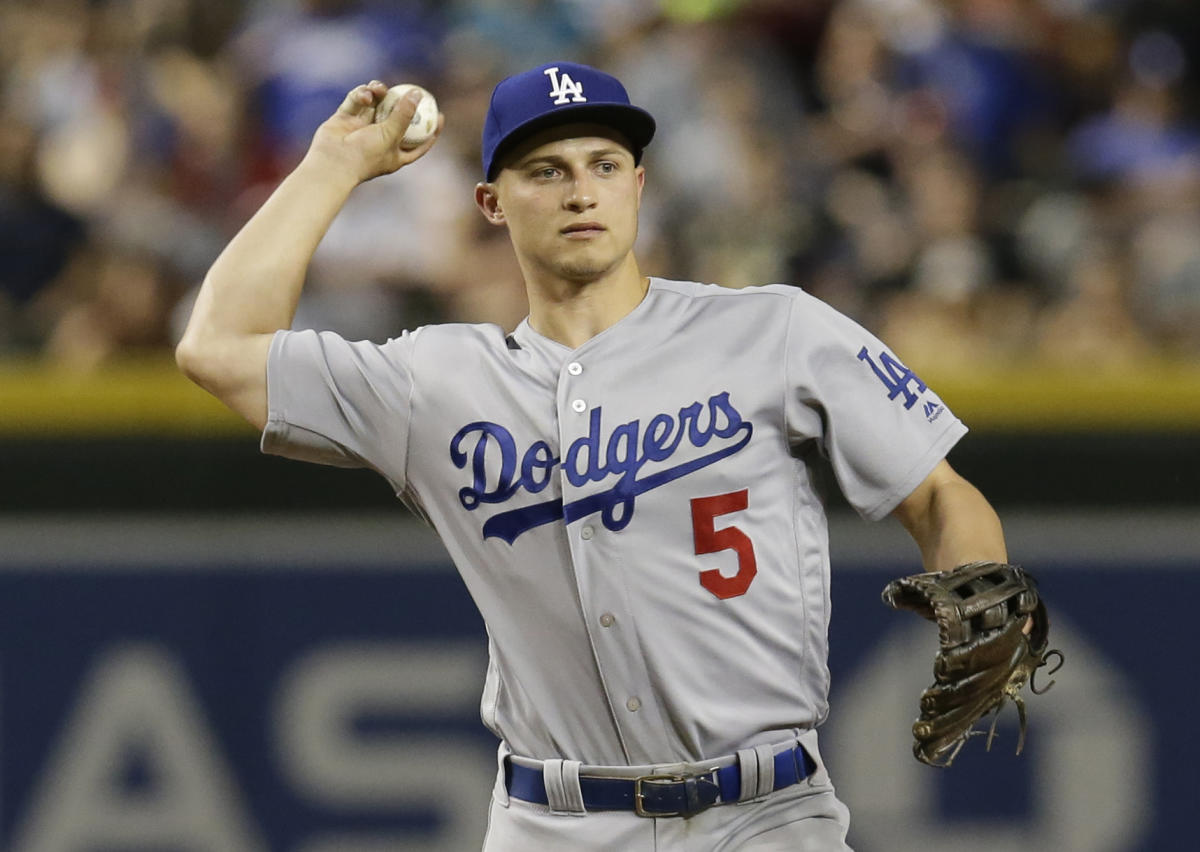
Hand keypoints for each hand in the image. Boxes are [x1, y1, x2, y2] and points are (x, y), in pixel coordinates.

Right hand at [304, 80, 443, 183]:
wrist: (332, 162)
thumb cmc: (365, 155)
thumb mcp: (391, 135)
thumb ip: (404, 114)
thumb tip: (418, 94)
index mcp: (394, 154)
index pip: (418, 142)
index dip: (430, 130)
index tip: (440, 115)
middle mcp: (379, 141)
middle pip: (396, 117)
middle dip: (400, 101)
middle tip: (408, 88)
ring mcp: (361, 129)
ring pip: (375, 105)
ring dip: (378, 93)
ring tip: (379, 88)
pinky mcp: (345, 119)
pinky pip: (356, 101)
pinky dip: (361, 95)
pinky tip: (365, 95)